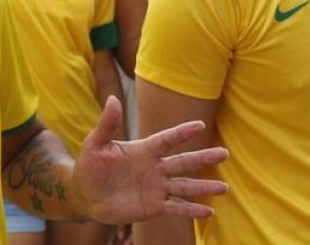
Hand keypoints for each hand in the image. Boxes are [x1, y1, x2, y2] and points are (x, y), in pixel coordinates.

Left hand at [74, 96, 227, 224]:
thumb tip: (112, 98)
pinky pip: (175, 207)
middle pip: (183, 162)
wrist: (85, 194)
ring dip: (203, 187)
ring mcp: (156, 187)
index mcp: (143, 150)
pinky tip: (208, 211)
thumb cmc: (90, 165)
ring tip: (224, 187)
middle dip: (203, 157)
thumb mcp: (95, 144)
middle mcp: (154, 167)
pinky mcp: (153, 206)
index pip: (166, 139)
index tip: (200, 124)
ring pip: (184, 186)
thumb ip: (107, 124)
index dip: (182, 132)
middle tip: (224, 153)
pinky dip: (191, 210)